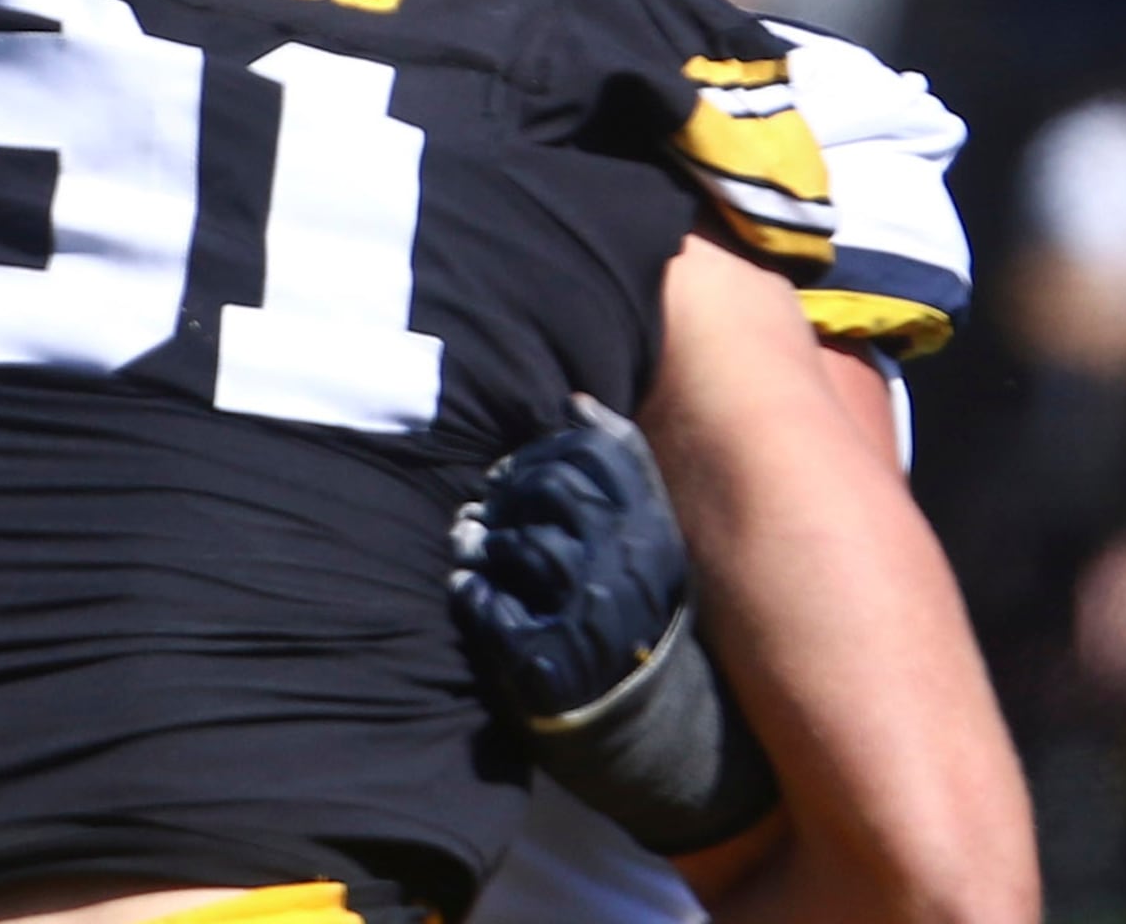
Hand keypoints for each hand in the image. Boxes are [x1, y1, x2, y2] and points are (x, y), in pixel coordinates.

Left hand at [451, 393, 694, 723]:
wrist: (635, 723)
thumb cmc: (628, 613)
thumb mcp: (643, 541)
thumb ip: (620, 469)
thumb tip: (576, 403)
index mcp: (655, 537)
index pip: (599, 455)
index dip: (544, 450)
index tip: (516, 470)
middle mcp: (629, 572)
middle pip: (553, 489)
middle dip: (509, 488)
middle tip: (491, 505)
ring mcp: (589, 619)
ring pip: (522, 543)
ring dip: (484, 539)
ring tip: (475, 547)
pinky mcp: (545, 661)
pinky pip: (490, 604)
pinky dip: (471, 591)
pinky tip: (469, 591)